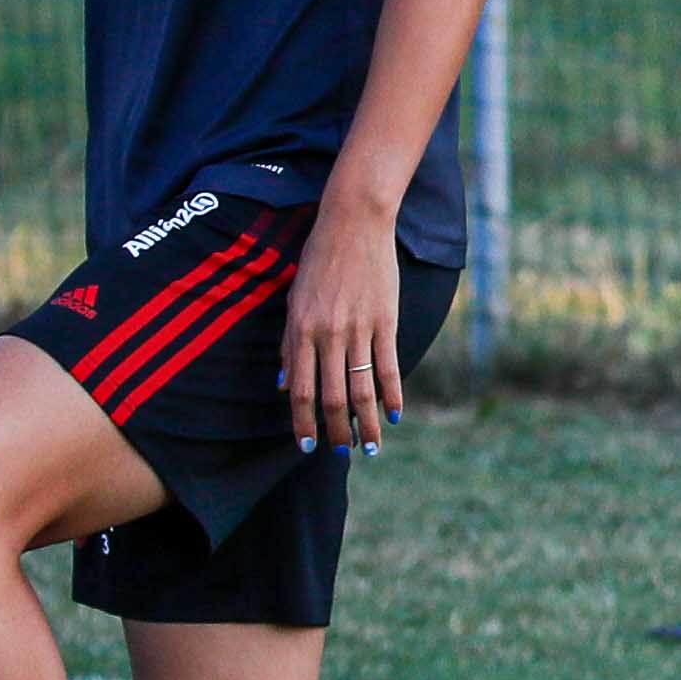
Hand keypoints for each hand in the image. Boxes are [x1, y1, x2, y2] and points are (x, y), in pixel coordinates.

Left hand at [279, 193, 408, 455]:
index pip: (300, 389)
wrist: (352, 225)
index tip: (305, 446)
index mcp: (301, 331)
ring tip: (371, 446)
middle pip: (331, 397)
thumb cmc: (318, 261)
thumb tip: (285, 384)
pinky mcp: (385, 321)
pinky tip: (395, 414)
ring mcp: (358, 329)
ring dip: (367, 423)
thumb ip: (290, 344)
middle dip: (336, 431)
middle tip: (341, 454)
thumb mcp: (294, 300)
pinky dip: (393, 395)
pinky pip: (388, 367)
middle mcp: (328, 335)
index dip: (302, 422)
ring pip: (361, 389)